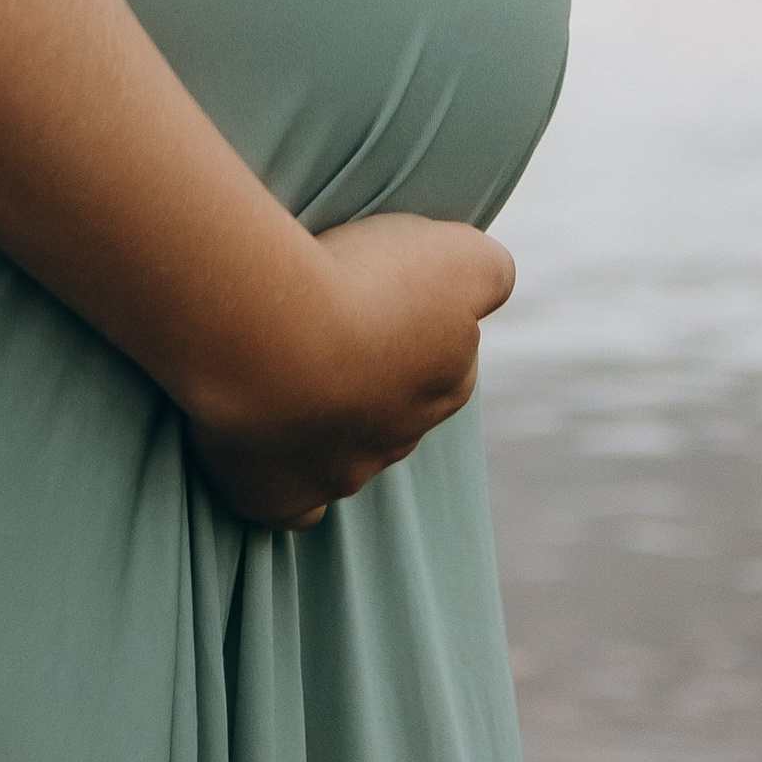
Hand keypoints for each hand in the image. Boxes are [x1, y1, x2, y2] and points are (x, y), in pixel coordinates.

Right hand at [180, 211, 515, 528]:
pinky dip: (289, 483)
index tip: (379, 283)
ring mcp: (343, 475)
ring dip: (326, 421)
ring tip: (284, 368)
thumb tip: (489, 283)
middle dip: (373, 374)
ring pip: (348, 457)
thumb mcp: (457, 255)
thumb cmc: (360, 287)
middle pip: (397, 408)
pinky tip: (272, 450)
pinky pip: (298, 506)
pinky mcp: (284, 499)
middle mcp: (403, 438)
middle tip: (327, 323)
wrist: (275, 342)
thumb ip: (486, 270)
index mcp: (447, 383)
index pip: (451, 354)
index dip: (416, 317)